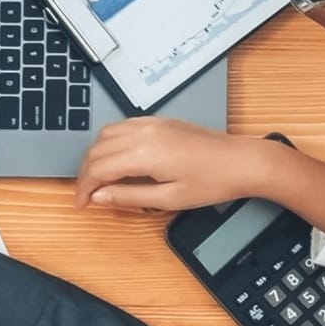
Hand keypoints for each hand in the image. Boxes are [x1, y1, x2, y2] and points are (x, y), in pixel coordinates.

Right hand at [73, 117, 292, 214]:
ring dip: (96, 156)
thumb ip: (129, 196)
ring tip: (100, 179)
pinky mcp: (159, 122)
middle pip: (96, 150)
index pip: (97, 169)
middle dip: (86, 174)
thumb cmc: (213, 181)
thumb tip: (100, 197)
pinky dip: (111, 143)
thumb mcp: (169, 199)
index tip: (83, 204)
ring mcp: (151, 123)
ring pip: (106, 135)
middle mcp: (143, 132)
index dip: (84, 188)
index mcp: (144, 153)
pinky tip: (117, 159)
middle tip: (88, 195)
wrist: (242, 161)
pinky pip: (123, 127)